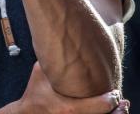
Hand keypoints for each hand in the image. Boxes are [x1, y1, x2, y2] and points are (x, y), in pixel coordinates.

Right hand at [0, 62, 126, 113]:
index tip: (115, 93)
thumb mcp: (40, 73)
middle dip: (117, 110)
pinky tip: (108, 111)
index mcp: (70, 108)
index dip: (111, 99)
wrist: (28, 112)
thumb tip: (61, 44)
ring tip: (120, 108)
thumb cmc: (34, 93)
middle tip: (123, 102)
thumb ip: (53, 62)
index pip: (101, 106)